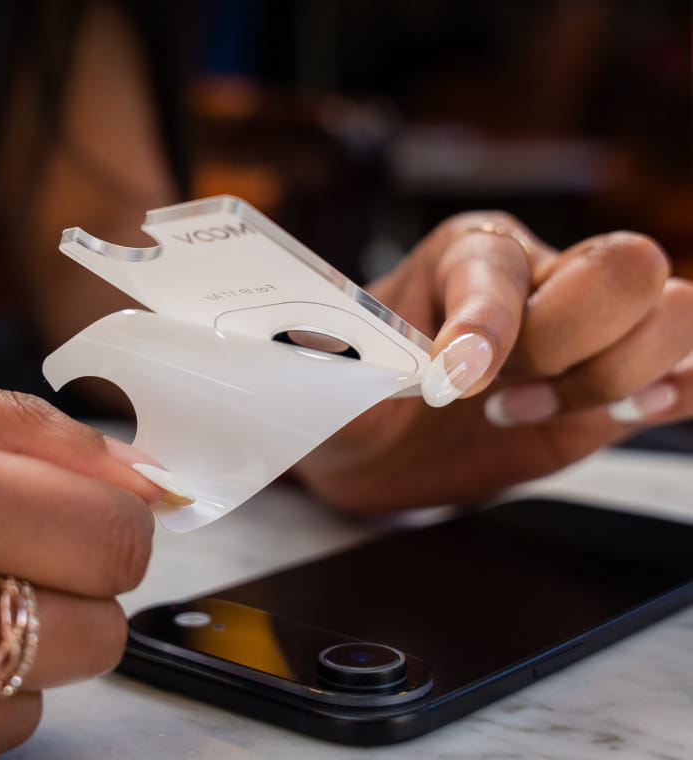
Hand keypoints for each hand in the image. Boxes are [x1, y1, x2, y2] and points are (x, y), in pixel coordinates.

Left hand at [295, 212, 692, 511]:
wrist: (376, 448)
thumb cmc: (357, 396)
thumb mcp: (338, 373)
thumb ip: (360, 359)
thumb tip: (402, 359)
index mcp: (469, 251)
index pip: (504, 268)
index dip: (485, 328)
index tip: (452, 382)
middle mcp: (542, 275)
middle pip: (624, 269)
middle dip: (565, 344)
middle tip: (495, 394)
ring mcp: (588, 332)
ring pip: (676, 312)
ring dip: (614, 376)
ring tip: (529, 412)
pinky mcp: (614, 388)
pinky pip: (690, 372)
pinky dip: (676, 393)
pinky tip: (622, 414)